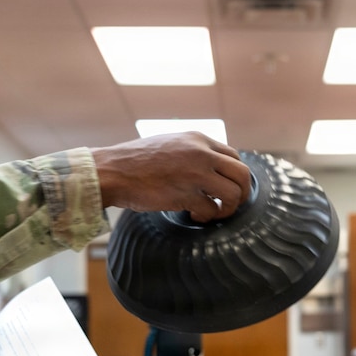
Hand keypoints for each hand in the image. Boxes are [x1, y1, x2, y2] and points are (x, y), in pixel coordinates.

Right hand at [91, 133, 251, 222]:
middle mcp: (202, 153)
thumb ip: (193, 152)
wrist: (113, 171)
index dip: (235, 175)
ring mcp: (196, 174)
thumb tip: (212, 168)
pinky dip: (206, 216)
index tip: (228, 187)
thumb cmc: (136, 161)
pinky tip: (193, 214)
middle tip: (231, 205)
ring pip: (233, 194)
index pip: (234, 156)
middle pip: (242, 174)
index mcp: (198, 139)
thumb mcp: (171, 144)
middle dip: (242, 193)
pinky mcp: (186, 194)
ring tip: (212, 212)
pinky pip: (211, 209)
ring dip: (227, 208)